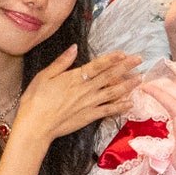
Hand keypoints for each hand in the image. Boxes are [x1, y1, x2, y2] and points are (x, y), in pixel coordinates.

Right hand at [9, 43, 143, 147]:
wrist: (36, 126)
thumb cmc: (35, 100)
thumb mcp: (44, 76)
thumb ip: (61, 62)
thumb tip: (74, 48)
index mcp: (74, 78)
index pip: (97, 65)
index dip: (112, 58)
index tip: (124, 53)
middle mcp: (85, 90)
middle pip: (109, 76)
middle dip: (126, 67)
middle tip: (139, 59)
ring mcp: (89, 104)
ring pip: (113, 93)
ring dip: (127, 85)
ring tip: (140, 79)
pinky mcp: (89, 117)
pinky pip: (108, 110)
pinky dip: (120, 107)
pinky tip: (130, 103)